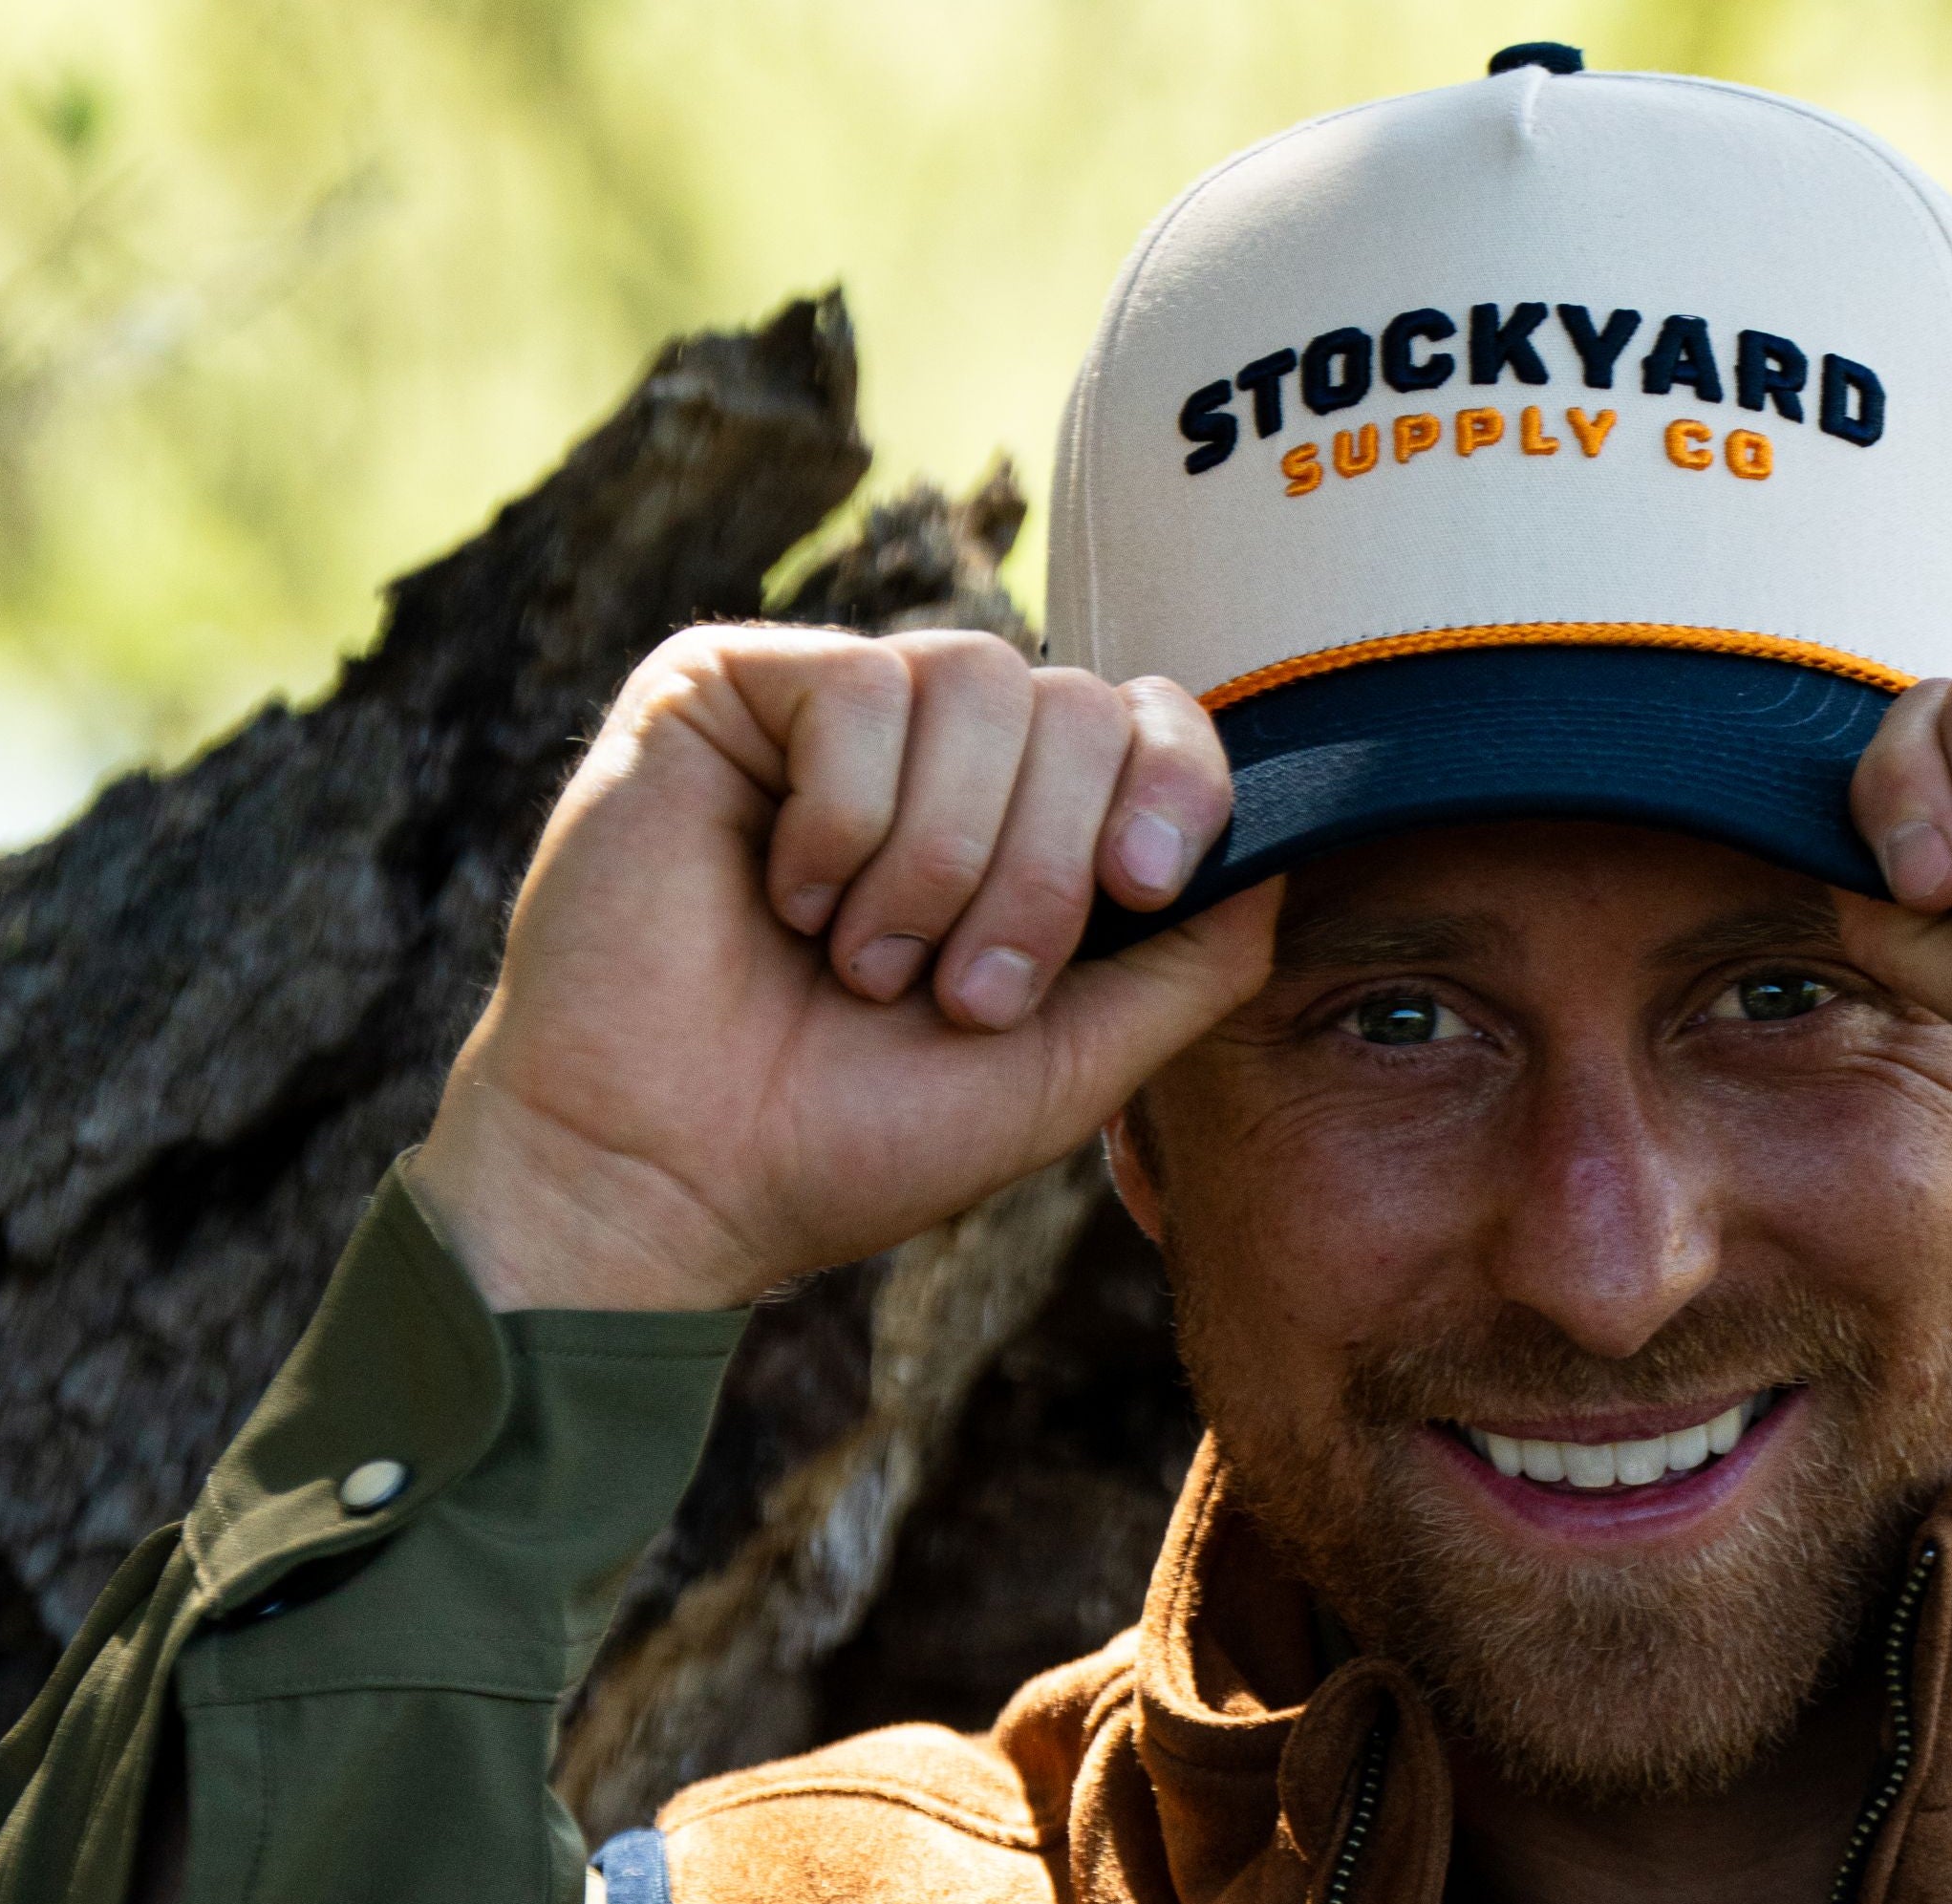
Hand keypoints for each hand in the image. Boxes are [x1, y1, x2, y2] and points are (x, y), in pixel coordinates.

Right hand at [408, 625, 1275, 1312]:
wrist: (669, 1176)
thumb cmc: (848, 1139)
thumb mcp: (1067, 1069)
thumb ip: (1186, 970)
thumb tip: (1282, 859)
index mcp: (1022, 829)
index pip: (1147, 720)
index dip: (1176, 778)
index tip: (1147, 881)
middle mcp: (935, 755)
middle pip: (1075, 703)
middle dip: (1043, 871)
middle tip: (962, 994)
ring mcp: (830, 710)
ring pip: (977, 680)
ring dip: (940, 860)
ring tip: (862, 965)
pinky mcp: (728, 687)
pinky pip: (858, 685)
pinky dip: (844, 824)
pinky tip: (784, 902)